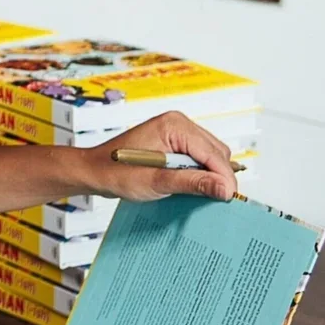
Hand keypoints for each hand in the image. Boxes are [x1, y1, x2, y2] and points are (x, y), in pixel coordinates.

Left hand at [82, 111, 236, 202]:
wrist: (95, 171)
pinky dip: (200, 173)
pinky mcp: (176, 142)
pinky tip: (190, 186)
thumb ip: (192, 183)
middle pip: (217, 153)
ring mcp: (178, 131)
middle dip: (218, 176)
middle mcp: (178, 123)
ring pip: (211, 156)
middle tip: (213, 201)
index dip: (224, 177)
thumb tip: (224, 188)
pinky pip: (200, 158)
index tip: (229, 199)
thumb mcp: (156, 181)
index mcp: (174, 125)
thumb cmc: (116, 172)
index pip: (213, 152)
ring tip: (196, 193)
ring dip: (208, 175)